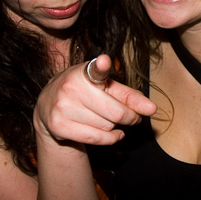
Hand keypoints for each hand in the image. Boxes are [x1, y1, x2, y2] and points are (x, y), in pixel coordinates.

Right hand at [35, 55, 156, 144]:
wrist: (48, 107)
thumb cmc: (84, 93)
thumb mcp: (106, 88)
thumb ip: (130, 96)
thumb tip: (152, 109)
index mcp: (84, 72)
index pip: (95, 70)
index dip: (101, 66)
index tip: (104, 61)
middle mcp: (70, 87)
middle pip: (115, 112)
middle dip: (129, 117)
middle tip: (132, 116)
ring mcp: (62, 107)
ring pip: (106, 126)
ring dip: (114, 127)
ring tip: (106, 119)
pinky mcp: (58, 126)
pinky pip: (96, 138)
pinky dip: (110, 138)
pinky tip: (114, 134)